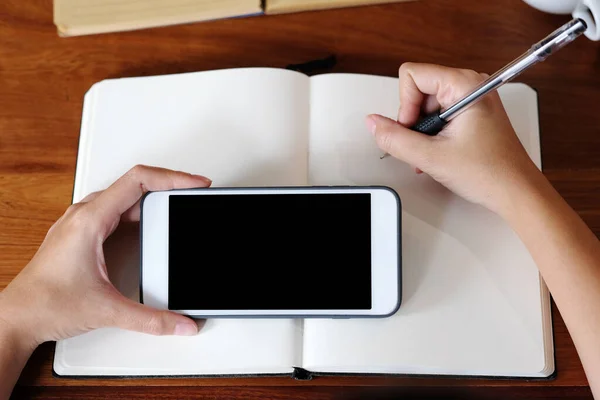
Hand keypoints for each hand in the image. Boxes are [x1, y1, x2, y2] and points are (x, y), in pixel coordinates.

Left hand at [0, 165, 210, 348]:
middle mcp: (85, 215)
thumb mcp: (107, 311)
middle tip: (193, 193)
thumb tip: (181, 322)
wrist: (16, 317)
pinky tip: (151, 225)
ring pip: (125, 197)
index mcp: (90, 220)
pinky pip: (117, 210)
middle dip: (170, 185)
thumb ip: (151, 319)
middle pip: (135, 184)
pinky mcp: (84, 233)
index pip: (138, 180)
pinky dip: (141, 211)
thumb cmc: (44, 304)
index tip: (194, 184)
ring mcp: (82, 222)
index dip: (172, 177)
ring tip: (178, 205)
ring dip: (154, 198)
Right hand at [366, 63, 543, 216]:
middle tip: (424, 144)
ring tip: (433, 152)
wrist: (515, 192)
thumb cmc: (490, 172)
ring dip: (421, 131)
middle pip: (417, 89)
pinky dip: (431, 134)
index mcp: (465, 84)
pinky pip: (438, 115)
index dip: (404, 104)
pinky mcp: (471, 113)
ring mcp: (472, 99)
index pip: (412, 75)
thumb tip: (373, 123)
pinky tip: (437, 152)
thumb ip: (395, 138)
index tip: (413, 129)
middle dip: (413, 120)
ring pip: (425, 105)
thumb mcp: (430, 157)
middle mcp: (470, 85)